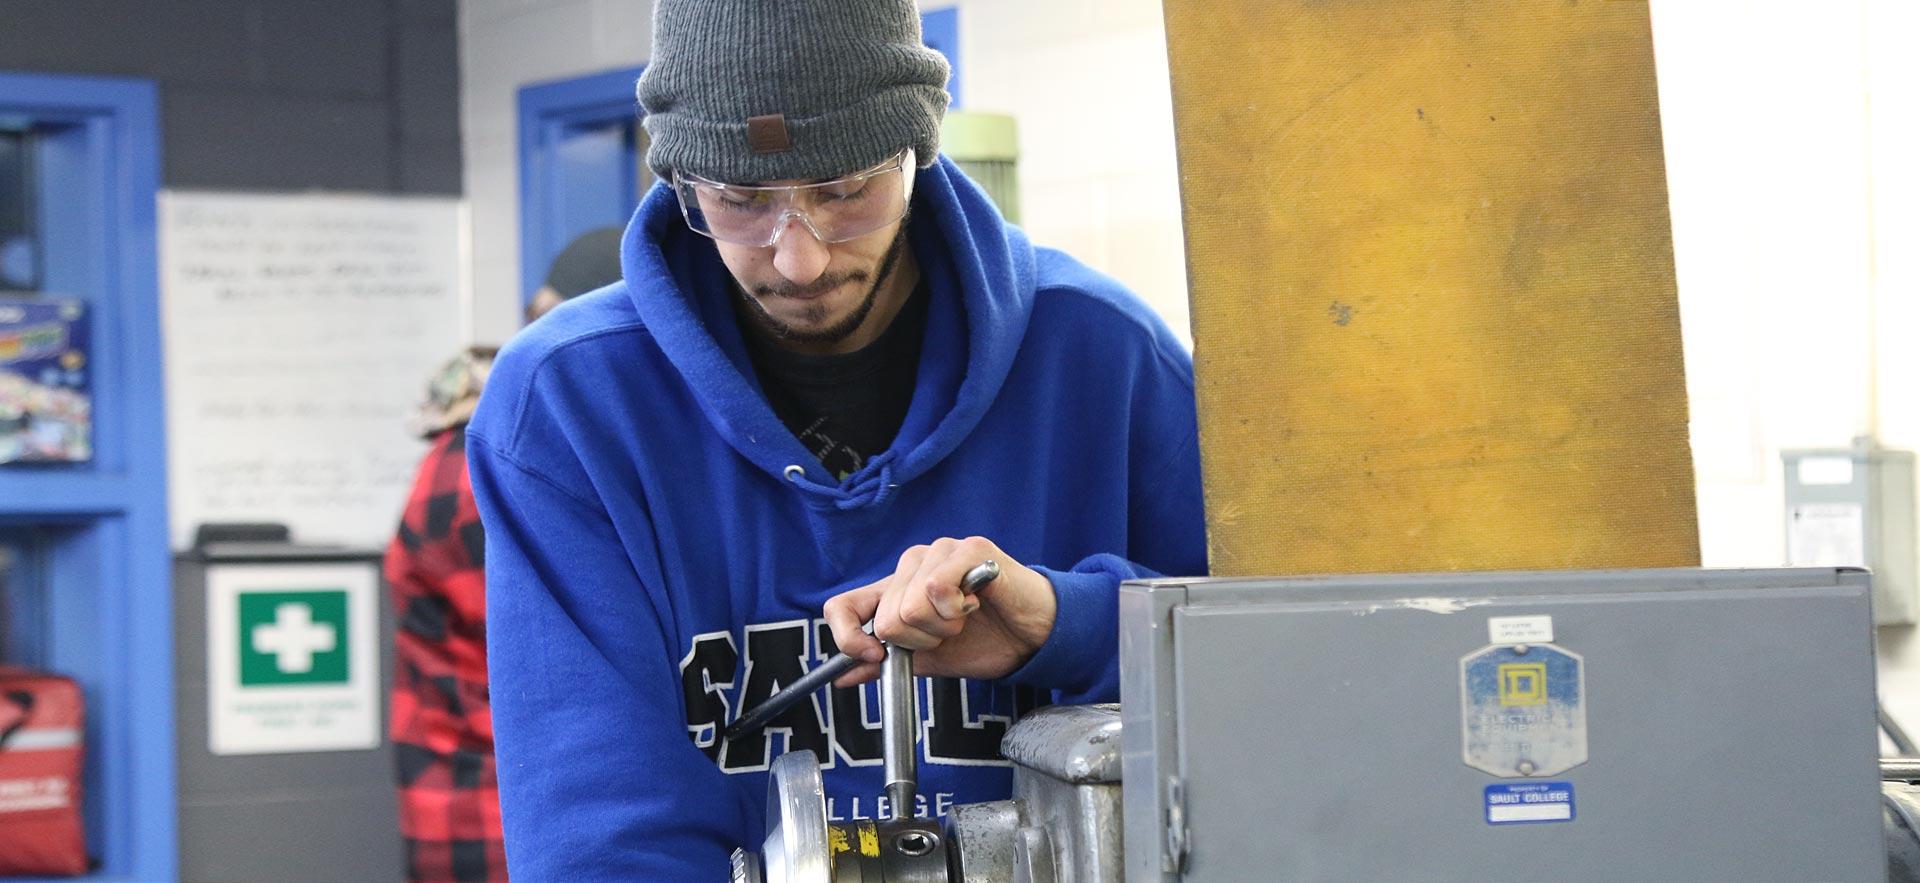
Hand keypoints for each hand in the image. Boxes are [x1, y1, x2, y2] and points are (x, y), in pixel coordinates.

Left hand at [823, 537, 1055, 686]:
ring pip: (910, 605)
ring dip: (943, 626)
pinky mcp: (969, 549)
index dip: (847, 637)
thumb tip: (842, 676)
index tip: (876, 658)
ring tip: (966, 617)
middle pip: (887, 618)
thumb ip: (885, 662)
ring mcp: (939, 552)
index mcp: (896, 589)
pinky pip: (937, 586)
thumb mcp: (926, 659)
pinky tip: (976, 603)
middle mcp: (912, 564)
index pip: (842, 605)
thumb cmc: (986, 640)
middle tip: (951, 632)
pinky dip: (956, 609)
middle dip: (922, 640)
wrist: (1033, 637)